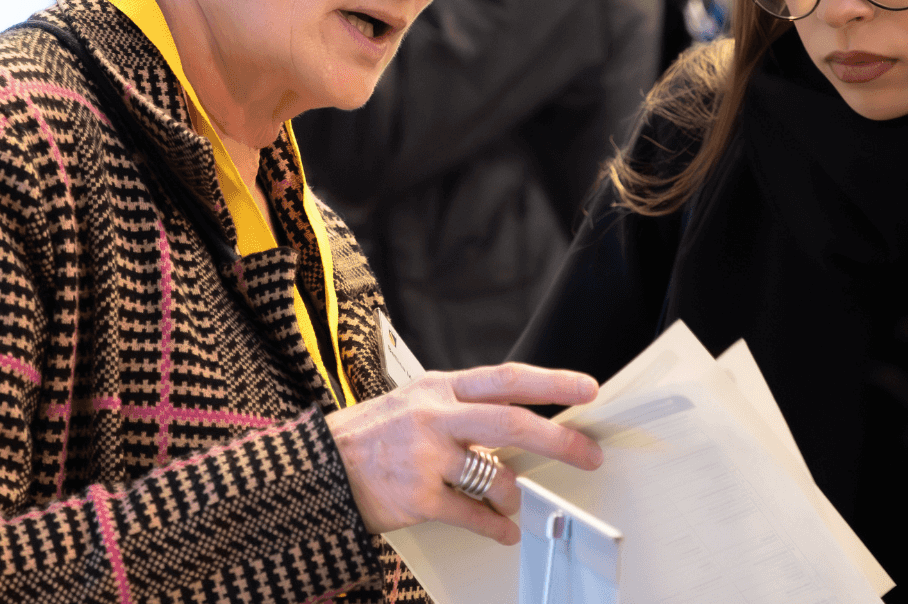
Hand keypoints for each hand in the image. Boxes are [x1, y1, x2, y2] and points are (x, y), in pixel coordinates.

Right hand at [325, 363, 601, 545]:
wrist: (319, 467)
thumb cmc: (371, 437)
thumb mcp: (414, 403)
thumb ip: (461, 410)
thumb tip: (517, 429)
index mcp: (439, 388)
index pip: (506, 378)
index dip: (551, 383)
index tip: (586, 389)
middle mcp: (435, 417)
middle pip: (512, 423)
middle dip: (559, 441)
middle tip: (587, 454)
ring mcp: (426, 457)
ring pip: (496, 477)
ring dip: (514, 495)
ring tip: (511, 501)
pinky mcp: (417, 496)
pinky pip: (473, 515)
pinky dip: (495, 527)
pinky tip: (502, 530)